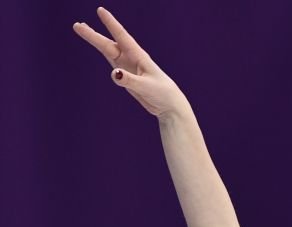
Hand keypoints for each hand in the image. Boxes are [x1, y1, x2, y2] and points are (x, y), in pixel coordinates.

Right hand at [73, 7, 187, 116]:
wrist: (170, 106)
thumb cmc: (162, 93)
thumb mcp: (146, 87)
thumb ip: (130, 80)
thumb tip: (115, 73)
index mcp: (139, 56)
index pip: (122, 37)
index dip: (111, 23)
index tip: (100, 10)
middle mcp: (132, 58)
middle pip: (108, 44)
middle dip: (93, 35)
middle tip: (77, 25)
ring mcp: (128, 66)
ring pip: (108, 50)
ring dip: (95, 40)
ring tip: (81, 28)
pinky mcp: (127, 76)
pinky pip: (112, 60)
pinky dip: (104, 52)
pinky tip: (99, 46)